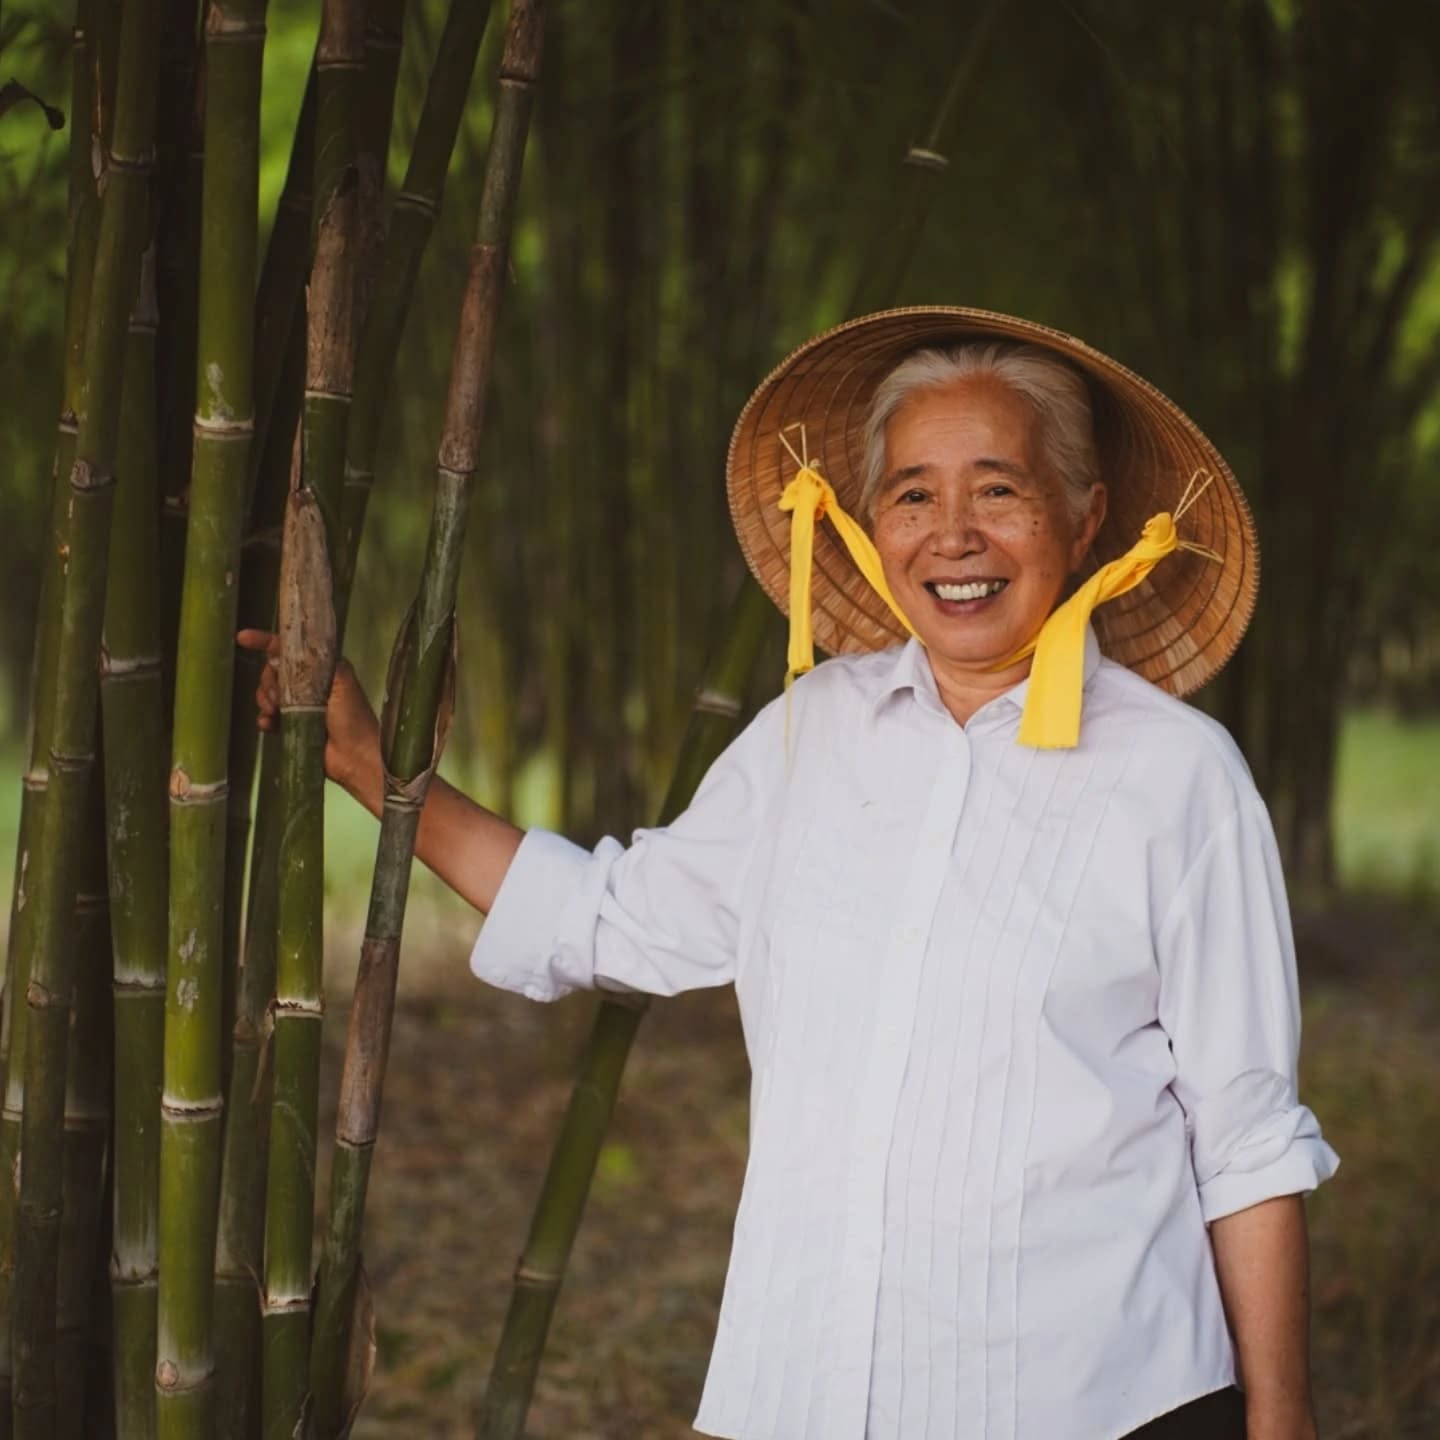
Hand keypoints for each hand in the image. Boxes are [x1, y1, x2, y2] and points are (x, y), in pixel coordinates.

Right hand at [236, 629, 382, 806]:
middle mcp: (309, 684)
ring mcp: (299, 706)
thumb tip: (286, 652)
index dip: (266, 642)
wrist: (355, 757)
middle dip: (268, 681)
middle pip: (274, 672)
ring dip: (264, 700)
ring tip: (273, 712)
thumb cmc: (353, 717)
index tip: (243, 638)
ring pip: (268, 693)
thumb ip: (320, 663)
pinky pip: (268, 717)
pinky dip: (264, 719)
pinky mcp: (292, 726)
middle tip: (276, 697)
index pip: (290, 650)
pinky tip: (267, 724)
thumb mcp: (342, 682)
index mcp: (322, 670)